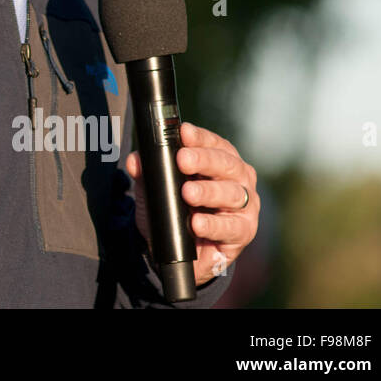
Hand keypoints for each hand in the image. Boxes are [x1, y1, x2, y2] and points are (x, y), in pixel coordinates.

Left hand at [126, 122, 257, 286]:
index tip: (184, 132)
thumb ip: (147, 173)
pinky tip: (197, 223)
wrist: (182, 249)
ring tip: (188, 193)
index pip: (213, 143)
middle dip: (203, 160)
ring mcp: (245, 204)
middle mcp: (238, 178)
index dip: (200, 137)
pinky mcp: (244, 231)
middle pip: (226, 164)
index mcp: (220, 160)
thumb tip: (135, 161)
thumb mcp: (158, 189)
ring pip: (232, 193)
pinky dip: (213, 225)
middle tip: (183, 160)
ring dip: (208, 191)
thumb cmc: (177, 208)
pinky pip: (231, 227)